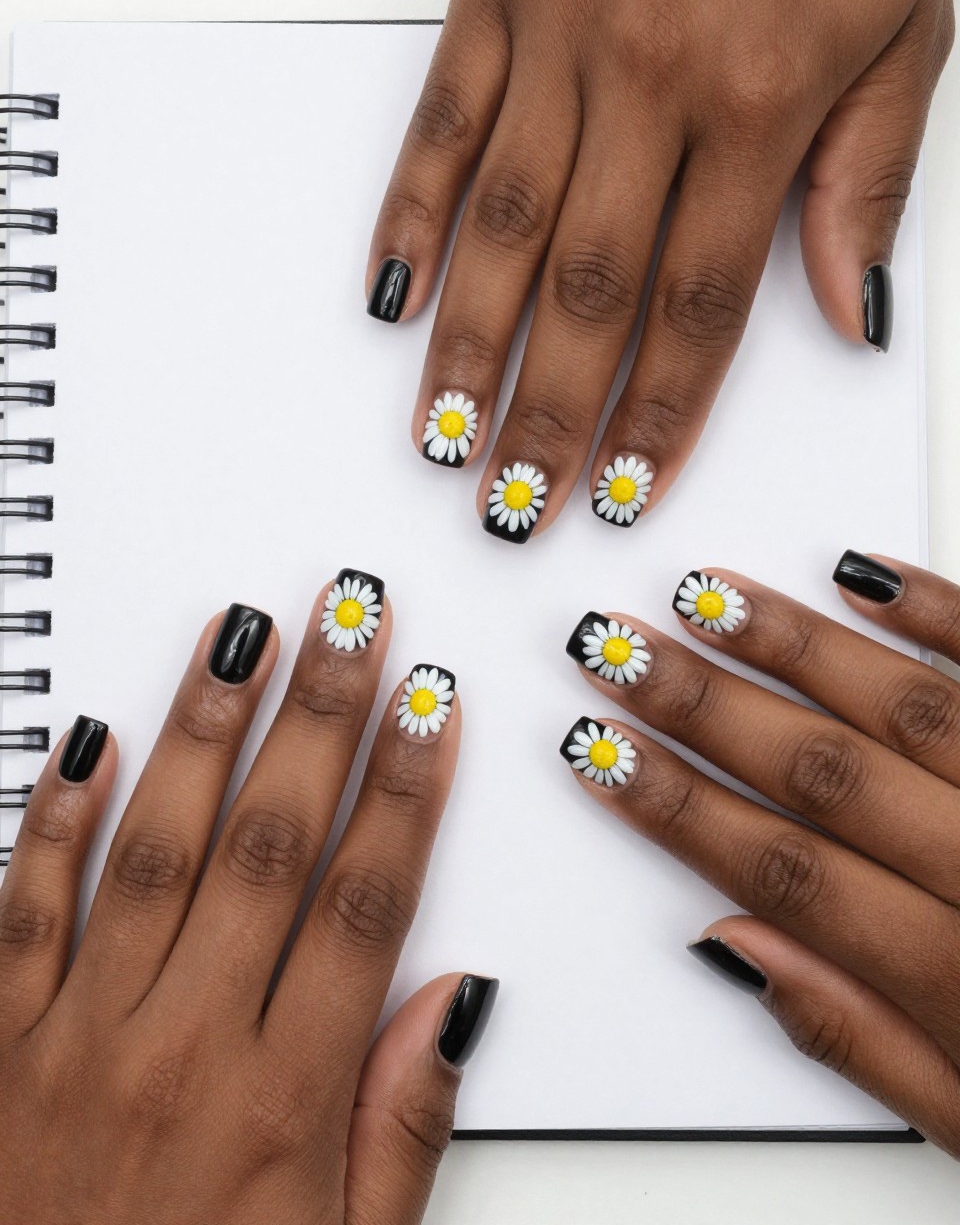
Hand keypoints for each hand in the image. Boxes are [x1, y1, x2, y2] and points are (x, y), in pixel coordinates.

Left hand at [0, 575, 495, 1223]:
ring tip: (241, 640)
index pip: (364, 905)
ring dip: (206, 733)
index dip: (408, 793)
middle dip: (322, 717)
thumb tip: (449, 1003)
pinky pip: (19, 913)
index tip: (431, 709)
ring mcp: (77, 1040)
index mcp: (278, 1105)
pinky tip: (89, 742)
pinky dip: (52, 822)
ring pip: (156, 851)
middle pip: (272, 846)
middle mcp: (178, 1052)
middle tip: (349, 620)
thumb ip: (400, 1128)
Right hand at [367, 0, 952, 541]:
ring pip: (501, 229)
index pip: (700, 308)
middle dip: (548, 418)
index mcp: (759, 103)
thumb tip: (848, 312)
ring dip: (467, 349)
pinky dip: (407, 213)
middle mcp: (649, 82)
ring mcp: (559, 37)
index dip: (658, 415)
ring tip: (443, 440)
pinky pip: (439, 125)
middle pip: (589, 296)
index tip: (623, 491)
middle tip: (515, 504)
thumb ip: (867, 176)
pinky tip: (392, 296)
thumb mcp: (908, 19)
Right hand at [561, 552, 959, 1154]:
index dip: (673, 805)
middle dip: (699, 705)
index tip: (599, 749)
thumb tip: (731, 946)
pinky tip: (867, 573)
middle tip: (613, 646)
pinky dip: (946, 611)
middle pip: (824, 774)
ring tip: (704, 594)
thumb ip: (856, 1035)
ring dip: (793, 644)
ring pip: (908, 705)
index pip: (782, 869)